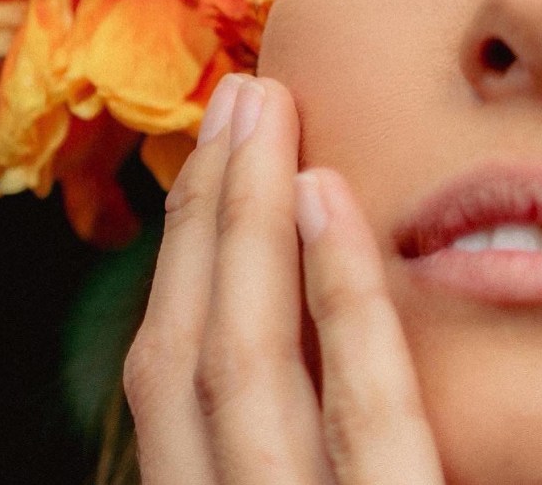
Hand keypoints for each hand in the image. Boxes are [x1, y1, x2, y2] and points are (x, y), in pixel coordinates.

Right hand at [124, 74, 444, 483]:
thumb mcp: (324, 474)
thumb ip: (308, 431)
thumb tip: (297, 293)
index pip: (173, 372)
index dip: (186, 249)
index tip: (213, 153)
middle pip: (194, 348)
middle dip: (206, 206)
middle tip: (237, 96)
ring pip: (245, 362)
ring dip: (247, 218)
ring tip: (267, 106)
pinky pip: (367, 410)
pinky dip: (340, 293)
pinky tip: (324, 193)